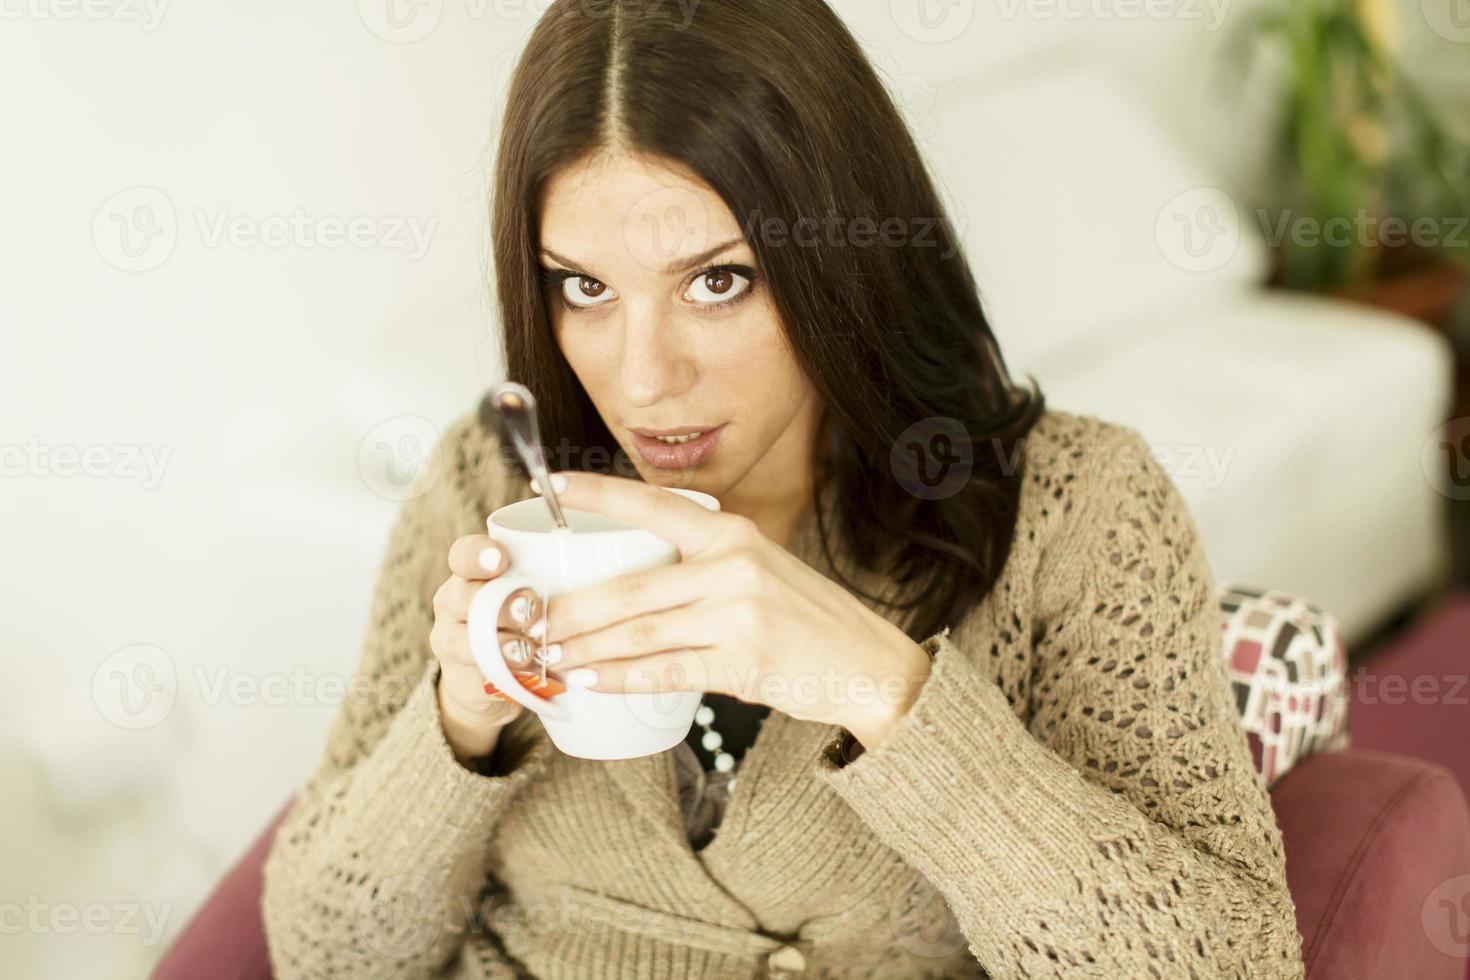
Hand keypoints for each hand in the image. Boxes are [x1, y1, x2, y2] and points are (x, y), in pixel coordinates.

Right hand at [430, 532, 549, 761]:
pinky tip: (528, 678)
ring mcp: (451, 643)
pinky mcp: (459, 681)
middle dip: (501, 604)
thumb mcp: (533, 596)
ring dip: (501, 645)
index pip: (463, 554)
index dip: (478, 555)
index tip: (501, 559)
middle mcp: (455, 604)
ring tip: (530, 653)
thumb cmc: (522, 624)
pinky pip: (476, 679)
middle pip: (464, 597)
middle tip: (532, 611)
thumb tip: (596, 569)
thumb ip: (550, 583)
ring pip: (464, 641)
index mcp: (470, 575)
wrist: (489, 679)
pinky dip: (504, 679)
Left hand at [531, 471, 933, 746]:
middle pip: (630, 588)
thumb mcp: (760, 568)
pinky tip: (590, 679)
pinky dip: (619, 677)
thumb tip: (628, 577)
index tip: (552, 487)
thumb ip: (703, 566)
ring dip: (585, 647)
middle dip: (570, 609)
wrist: (866, 664)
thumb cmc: (805, 618)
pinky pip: (664, 671)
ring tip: (547, 655)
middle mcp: (733, 567)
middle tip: (529, 621)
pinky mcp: (741, 662)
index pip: (655, 505)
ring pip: (639, 633)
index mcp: (733, 534)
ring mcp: (738, 615)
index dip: (599, 494)